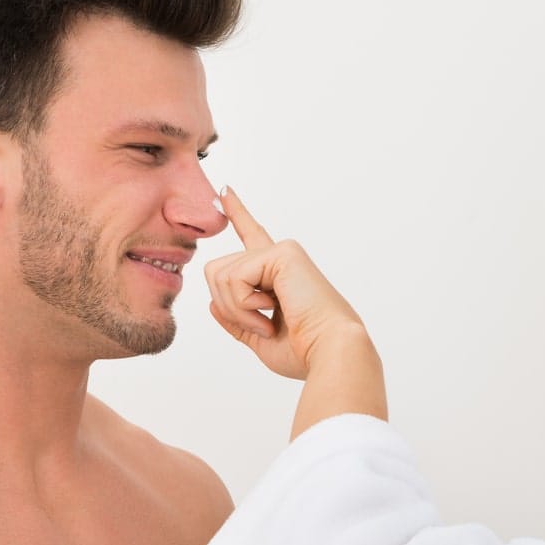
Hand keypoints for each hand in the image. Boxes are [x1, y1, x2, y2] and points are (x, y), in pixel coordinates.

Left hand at [204, 188, 368, 380]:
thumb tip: (212, 304)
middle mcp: (280, 258)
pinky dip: (244, 305)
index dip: (237, 213)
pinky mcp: (281, 253)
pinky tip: (272, 312)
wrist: (331, 352)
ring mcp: (282, 252)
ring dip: (237, 310)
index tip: (225, 191)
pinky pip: (234, 278)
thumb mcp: (260, 338)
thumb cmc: (306, 351)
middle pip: (217, 272)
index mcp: (278, 274)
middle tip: (262, 326)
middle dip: (228, 307)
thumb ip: (236, 321)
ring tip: (269, 322)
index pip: (252, 238)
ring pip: (220, 275)